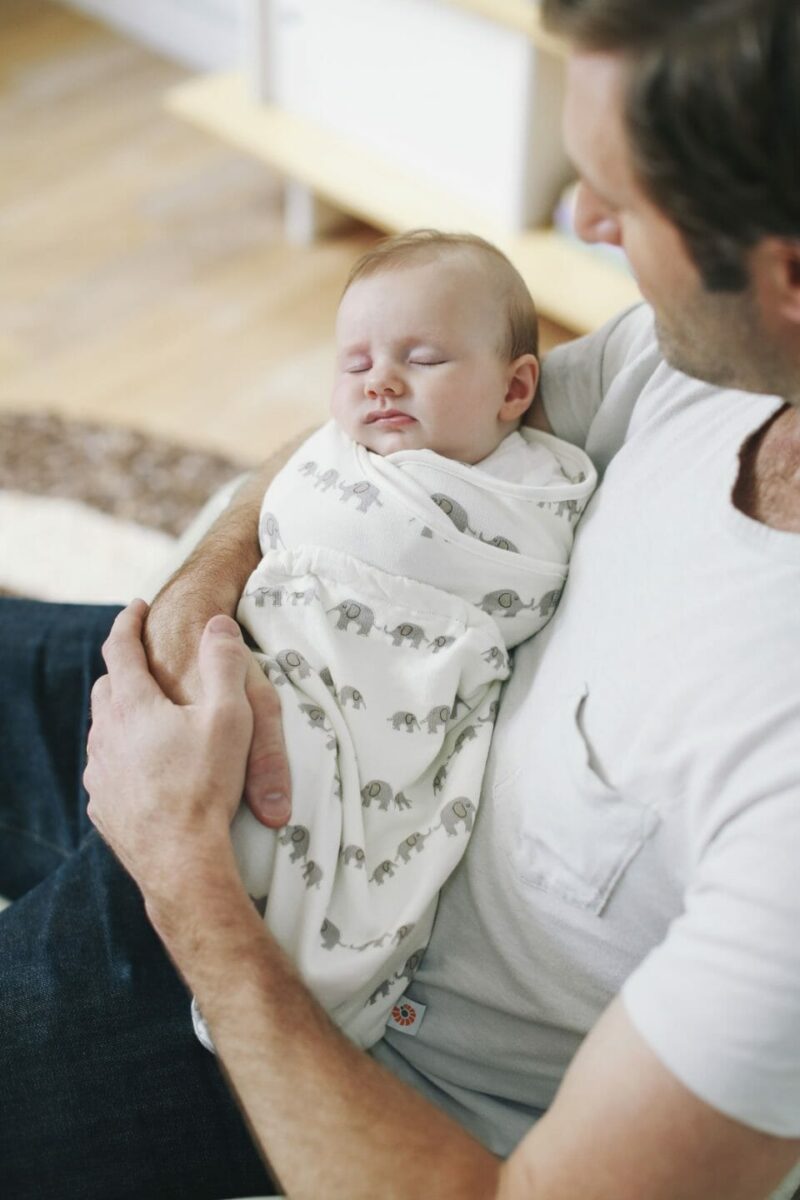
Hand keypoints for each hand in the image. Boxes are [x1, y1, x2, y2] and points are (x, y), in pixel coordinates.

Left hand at [84, 601, 280, 902]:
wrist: (182, 863)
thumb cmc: (207, 786)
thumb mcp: (231, 715)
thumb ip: (225, 663)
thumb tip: (217, 624)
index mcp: (132, 705)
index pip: (119, 647)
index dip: (128, 621)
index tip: (136, 606)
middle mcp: (106, 735)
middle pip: (106, 688)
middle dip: (123, 671)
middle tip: (146, 666)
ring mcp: (100, 774)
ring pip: (103, 731)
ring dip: (122, 717)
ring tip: (151, 720)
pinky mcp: (103, 807)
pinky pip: (106, 769)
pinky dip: (122, 756)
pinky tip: (145, 769)